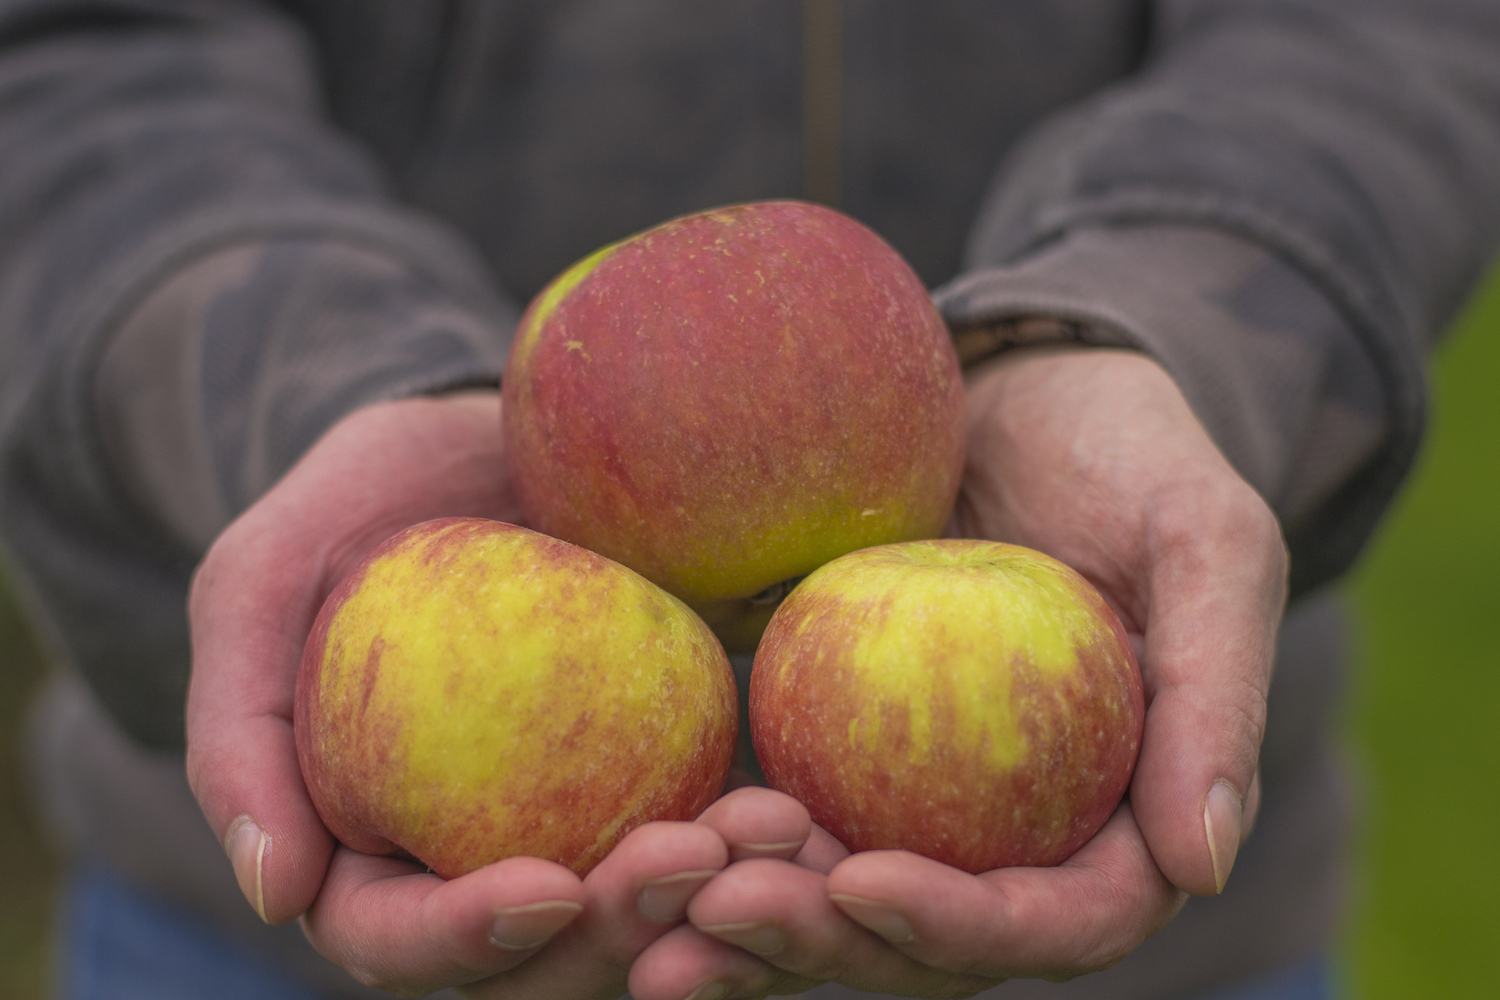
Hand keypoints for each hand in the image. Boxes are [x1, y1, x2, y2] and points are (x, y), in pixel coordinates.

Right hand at [185, 393, 809, 995]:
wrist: (495, 440)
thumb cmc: (367, 503)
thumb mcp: (268, 578)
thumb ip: (241, 728)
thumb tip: (277, 896)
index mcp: (367, 848)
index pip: (399, 940)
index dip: (466, 939)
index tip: (547, 886)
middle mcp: (479, 858)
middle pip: (545, 958)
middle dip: (619, 933)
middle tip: (693, 857)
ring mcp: (582, 825)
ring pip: (644, 920)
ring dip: (711, 904)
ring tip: (774, 831)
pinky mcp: (669, 777)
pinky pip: (716, 842)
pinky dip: (757, 847)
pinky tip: (803, 809)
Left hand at [628, 346, 1287, 996]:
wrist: (1022, 389)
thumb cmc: (1128, 451)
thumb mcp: (1205, 539)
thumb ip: (1214, 692)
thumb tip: (1201, 864)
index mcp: (1121, 816)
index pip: (1059, 921)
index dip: (962, 928)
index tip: (861, 879)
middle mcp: (1015, 832)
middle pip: (925, 943)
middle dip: (823, 945)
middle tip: (715, 913)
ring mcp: (920, 798)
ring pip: (835, 901)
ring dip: (746, 925)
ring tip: (648, 904)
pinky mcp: (837, 747)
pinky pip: (776, 818)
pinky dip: (714, 842)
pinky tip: (636, 835)